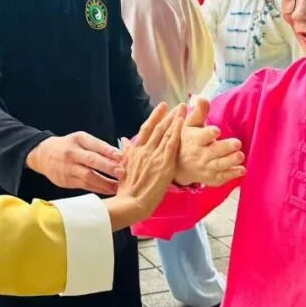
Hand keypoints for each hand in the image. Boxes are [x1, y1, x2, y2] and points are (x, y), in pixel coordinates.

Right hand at [27, 132, 124, 194]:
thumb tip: (120, 157)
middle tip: (122, 173)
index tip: (120, 156)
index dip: (108, 150)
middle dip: (108, 167)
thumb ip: (98, 147)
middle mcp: (72, 154)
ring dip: (106, 182)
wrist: (43, 155)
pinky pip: (85, 186)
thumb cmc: (68, 146)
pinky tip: (109, 190)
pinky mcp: (67, 181)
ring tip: (119, 186)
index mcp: (78, 140)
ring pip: (89, 177)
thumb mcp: (81, 140)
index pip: (94, 144)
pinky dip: (99, 189)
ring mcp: (68, 168)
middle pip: (91, 161)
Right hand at [107, 103, 184, 228]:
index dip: (155, 116)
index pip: (146, 129)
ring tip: (182, 109)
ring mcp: (155, 156)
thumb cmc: (127, 189)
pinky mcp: (164, 164)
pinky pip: (172, 144)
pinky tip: (182, 123)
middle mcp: (145, 150)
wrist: (131, 202)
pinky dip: (177, 132)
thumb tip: (123, 140)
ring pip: (166, 133)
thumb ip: (126, 152)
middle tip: (177, 105)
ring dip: (175, 119)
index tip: (162, 107)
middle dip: (168, 115)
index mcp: (135, 151)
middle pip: (158, 127)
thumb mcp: (123, 167)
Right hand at [175, 98, 245, 185]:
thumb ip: (199, 112)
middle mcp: (199, 154)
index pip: (201, 137)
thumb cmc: (186, 140)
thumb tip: (202, 98)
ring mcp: (206, 167)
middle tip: (237, 143)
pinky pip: (222, 177)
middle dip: (225, 148)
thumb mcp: (189, 125)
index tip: (216, 130)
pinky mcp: (211, 177)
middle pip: (213, 152)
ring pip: (219, 165)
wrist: (178, 165)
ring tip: (241, 155)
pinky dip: (231, 175)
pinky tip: (242, 170)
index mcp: (194, 140)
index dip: (208, 134)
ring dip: (230, 161)